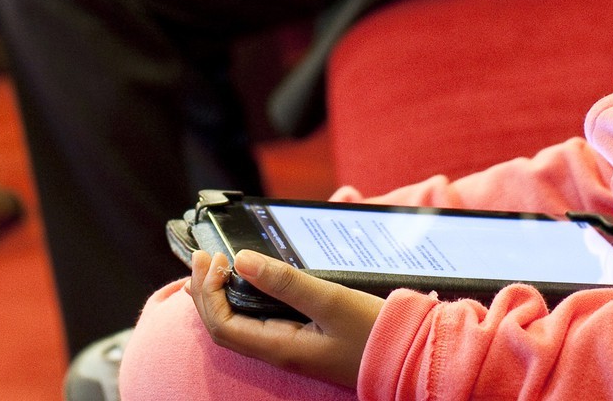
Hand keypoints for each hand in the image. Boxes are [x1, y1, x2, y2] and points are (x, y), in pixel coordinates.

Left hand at [187, 249, 381, 389]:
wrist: (408, 356)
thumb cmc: (373, 331)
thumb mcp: (330, 300)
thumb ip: (285, 282)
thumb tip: (241, 261)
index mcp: (280, 346)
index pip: (222, 324)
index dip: (207, 291)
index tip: (213, 257)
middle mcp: (278, 351)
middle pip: (223, 327)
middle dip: (205, 292)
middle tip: (204, 256)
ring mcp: (289, 347)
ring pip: (238, 325)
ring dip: (220, 295)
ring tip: (217, 266)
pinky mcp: (301, 340)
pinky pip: (257, 322)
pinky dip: (242, 299)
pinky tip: (247, 281)